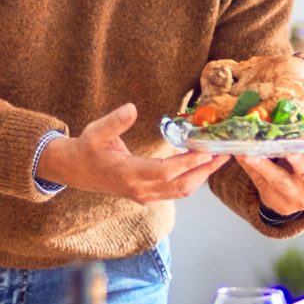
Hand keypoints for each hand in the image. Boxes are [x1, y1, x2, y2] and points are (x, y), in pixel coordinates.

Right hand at [38, 104, 227, 202]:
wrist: (77, 171)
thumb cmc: (88, 149)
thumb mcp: (96, 131)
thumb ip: (115, 121)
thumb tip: (132, 108)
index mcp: (129, 174)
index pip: (166, 171)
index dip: (188, 162)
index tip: (206, 150)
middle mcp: (140, 189)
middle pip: (181, 185)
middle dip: (205, 170)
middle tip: (225, 154)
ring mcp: (145, 195)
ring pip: (181, 190)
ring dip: (202, 176)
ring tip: (219, 159)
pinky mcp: (148, 195)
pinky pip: (175, 191)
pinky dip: (192, 179)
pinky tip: (202, 165)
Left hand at [235, 152, 303, 216]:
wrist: (297, 196)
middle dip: (295, 158)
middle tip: (286, 147)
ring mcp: (296, 197)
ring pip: (278, 179)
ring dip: (263, 164)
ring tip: (250, 152)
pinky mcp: (276, 201)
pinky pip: (260, 181)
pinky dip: (250, 167)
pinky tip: (240, 154)